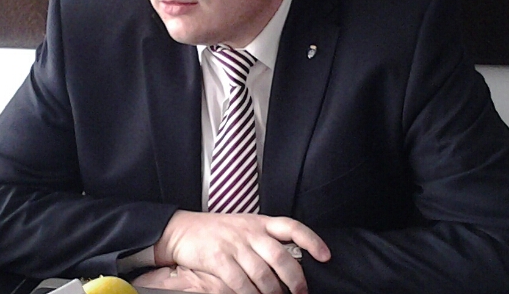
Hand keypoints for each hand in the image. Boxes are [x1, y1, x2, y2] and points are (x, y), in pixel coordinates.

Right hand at [152, 211, 330, 293]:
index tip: (326, 256)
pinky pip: (240, 282)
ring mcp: (234, 244)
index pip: (292, 227)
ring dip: (273, 292)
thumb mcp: (244, 227)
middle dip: (294, 279)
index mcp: (260, 222)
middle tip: (300, 293)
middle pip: (280, 256)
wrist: (183, 230)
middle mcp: (249, 231)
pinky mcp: (218, 258)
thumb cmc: (217, 231)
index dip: (312, 240)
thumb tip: (291, 260)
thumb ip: (265, 239)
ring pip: (262, 273)